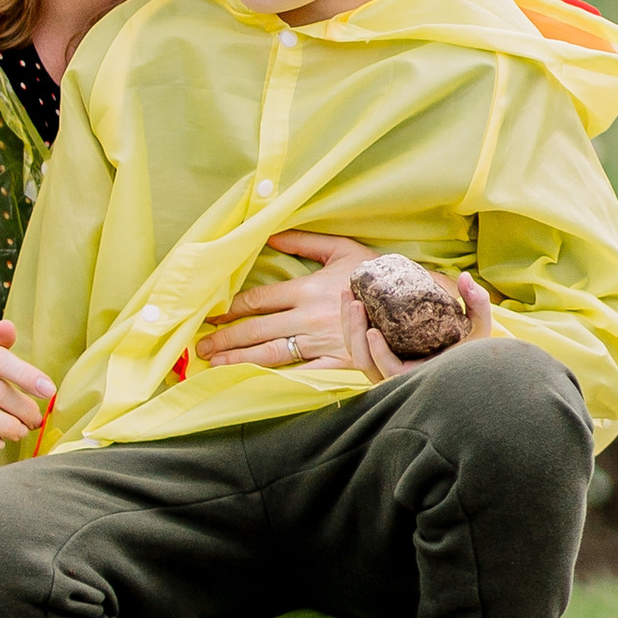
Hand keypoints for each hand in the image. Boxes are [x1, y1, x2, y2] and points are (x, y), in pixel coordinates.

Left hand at [195, 232, 492, 385]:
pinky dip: (278, 380)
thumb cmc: (379, 274)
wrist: (417, 304)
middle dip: (225, 338)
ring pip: (271, 353)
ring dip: (240, 360)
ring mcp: (322, 343)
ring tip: (214, 366)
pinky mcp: (338, 364)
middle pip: (256, 329)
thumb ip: (305, 241)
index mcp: (307, 288)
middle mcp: (308, 317)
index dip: (228, 308)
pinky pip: (303, 374)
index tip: (208, 314)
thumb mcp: (343, 248)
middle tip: (200, 346)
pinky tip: (256, 384)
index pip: (257, 299)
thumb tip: (271, 233)